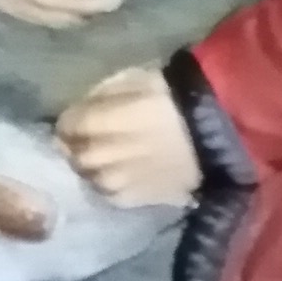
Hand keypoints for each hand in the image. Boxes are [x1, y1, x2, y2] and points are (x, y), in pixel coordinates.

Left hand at [58, 67, 199, 207]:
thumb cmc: (174, 97)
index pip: (65, 126)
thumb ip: (99, 97)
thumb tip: (83, 108)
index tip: (82, 117)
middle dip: (78, 144)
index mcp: (94, 123)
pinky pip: (109, 193)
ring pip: (88, 176)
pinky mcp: (131, 200)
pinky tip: (124, 172)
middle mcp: (97, 157)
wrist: (216, 133)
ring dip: (93, 165)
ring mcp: (113, 182)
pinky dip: (110, 182)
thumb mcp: (132, 79)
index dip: (72, 120)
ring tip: (110, 155)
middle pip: (72, 153)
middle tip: (93, 136)